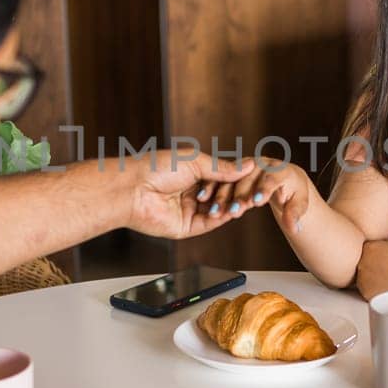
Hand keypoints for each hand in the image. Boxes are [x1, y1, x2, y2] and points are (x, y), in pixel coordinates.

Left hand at [127, 152, 265, 238]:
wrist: (134, 188)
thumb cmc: (157, 168)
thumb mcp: (196, 161)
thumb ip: (223, 167)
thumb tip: (249, 165)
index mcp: (192, 173)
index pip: (222, 177)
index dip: (236, 178)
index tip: (254, 176)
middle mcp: (191, 191)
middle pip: (221, 195)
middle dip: (235, 194)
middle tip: (252, 193)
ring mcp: (188, 209)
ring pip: (217, 210)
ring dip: (230, 206)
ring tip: (244, 203)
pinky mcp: (185, 226)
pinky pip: (208, 223)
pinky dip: (221, 218)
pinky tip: (231, 212)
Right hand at [193, 159, 313, 235]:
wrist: (285, 180)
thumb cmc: (294, 192)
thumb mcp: (298, 203)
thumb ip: (295, 214)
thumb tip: (295, 228)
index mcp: (281, 169)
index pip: (272, 178)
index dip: (264, 189)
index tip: (257, 202)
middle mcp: (263, 164)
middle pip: (249, 179)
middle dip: (240, 196)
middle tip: (234, 212)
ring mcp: (248, 166)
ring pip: (233, 178)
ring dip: (223, 195)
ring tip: (216, 212)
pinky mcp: (236, 170)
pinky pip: (222, 177)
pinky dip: (213, 187)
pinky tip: (204, 199)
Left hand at [355, 237, 387, 299]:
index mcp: (369, 247)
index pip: (369, 248)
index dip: (379, 253)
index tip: (386, 257)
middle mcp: (362, 263)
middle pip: (365, 264)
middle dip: (374, 266)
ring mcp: (362, 281)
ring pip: (365, 279)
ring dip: (374, 280)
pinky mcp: (367, 295)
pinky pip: (369, 292)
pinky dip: (376, 292)